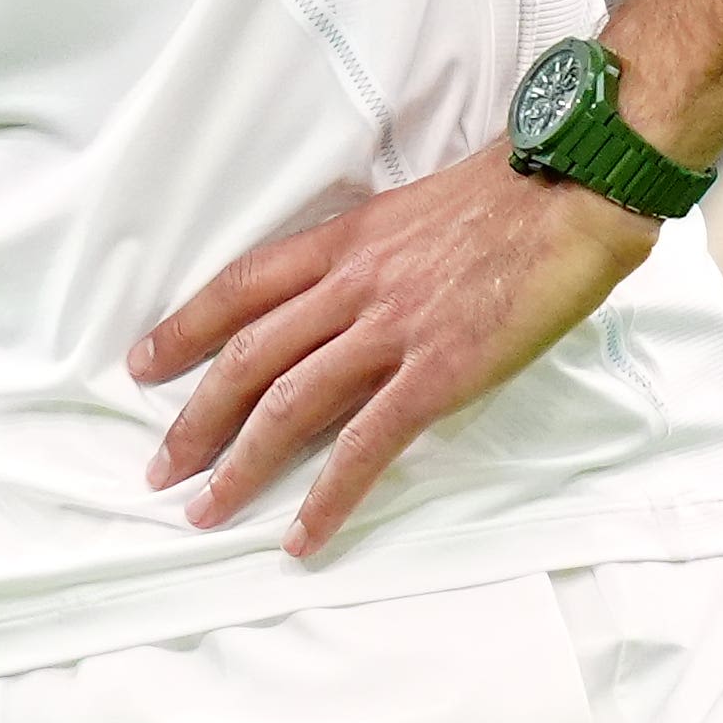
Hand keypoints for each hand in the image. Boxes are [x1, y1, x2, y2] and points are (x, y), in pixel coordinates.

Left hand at [137, 149, 653, 557]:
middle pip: (248, 356)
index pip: (242, 286)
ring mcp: (392, 329)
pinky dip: (328, 495)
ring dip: (240, 464)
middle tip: (160, 467)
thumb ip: (373, 257)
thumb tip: (348, 301)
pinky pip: (366, 444)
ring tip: (205, 509)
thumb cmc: (511, 198)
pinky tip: (302, 533)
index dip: (186, 327)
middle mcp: (353, 284)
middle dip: (195, 417)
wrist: (575, 189)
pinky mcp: (438, 373)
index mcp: (346, 240)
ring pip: (289, 403)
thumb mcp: (415, 213)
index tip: (146, 363)